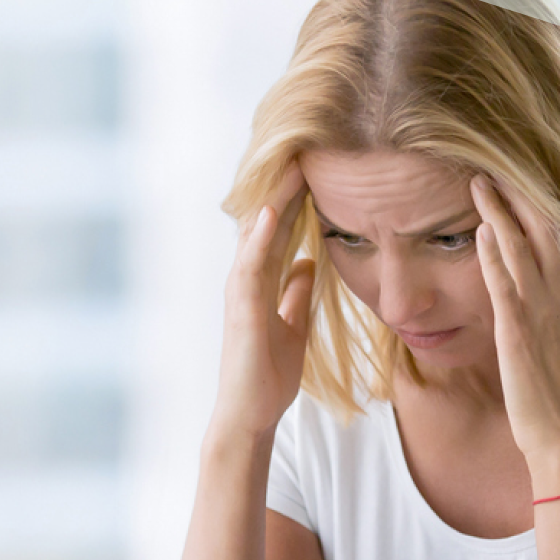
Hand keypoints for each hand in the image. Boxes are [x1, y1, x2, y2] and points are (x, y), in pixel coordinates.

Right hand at [209, 163, 316, 441]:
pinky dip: (261, 237)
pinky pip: (250, 265)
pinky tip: (273, 211)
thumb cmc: (267, 375)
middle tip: (308, 143)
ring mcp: (240, 291)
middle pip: (267, 220)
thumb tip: (307, 263)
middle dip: (286, 184)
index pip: (281, 227)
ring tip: (292, 161)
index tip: (319, 162)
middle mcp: (247, 278)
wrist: (250, 416)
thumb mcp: (293, 325)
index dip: (298, 195)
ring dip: (273, 196)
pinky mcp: (240, 309)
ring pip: (256, 233)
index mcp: (261, 281)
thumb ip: (296, 293)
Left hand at [469, 175, 559, 492]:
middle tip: (495, 171)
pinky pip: (504, 281)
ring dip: (498, 214)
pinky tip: (480, 229)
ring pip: (520, 249)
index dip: (540, 211)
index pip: (559, 244)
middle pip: (542, 233)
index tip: (522, 186)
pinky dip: (492, 253)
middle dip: (518, 199)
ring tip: (479, 184)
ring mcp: (542, 312)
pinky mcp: (518, 330)